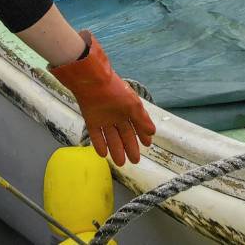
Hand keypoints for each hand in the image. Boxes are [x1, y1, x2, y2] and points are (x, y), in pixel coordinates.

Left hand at [48, 31, 155, 163]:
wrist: (93, 82)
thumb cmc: (116, 91)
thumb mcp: (133, 105)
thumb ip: (142, 120)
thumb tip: (153, 132)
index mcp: (128, 109)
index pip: (137, 125)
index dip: (142, 135)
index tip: (148, 145)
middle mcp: (117, 115)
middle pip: (125, 135)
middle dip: (130, 147)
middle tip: (135, 161)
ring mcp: (104, 118)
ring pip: (112, 138)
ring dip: (116, 150)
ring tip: (121, 163)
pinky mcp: (91, 120)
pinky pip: (96, 135)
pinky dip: (100, 144)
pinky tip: (104, 154)